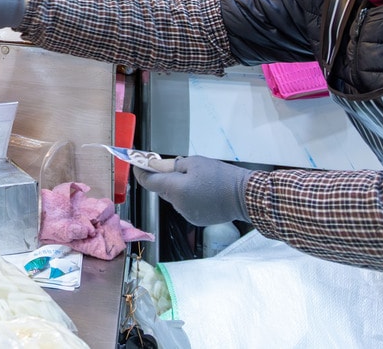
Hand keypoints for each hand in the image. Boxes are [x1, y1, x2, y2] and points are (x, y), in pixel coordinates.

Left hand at [133, 155, 253, 225]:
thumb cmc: (221, 176)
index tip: (136, 164)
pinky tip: (201, 190)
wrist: (246, 196)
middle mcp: (178, 205)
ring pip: (174, 198)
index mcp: (175, 190)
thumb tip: (153, 165)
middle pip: (162, 190)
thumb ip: (170, 165)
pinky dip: (187, 196)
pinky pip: (185, 205)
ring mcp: (187, 215)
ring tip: (194, 177)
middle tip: (171, 165)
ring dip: (177, 187)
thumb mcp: (194, 162)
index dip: (140, 172)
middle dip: (163, 178)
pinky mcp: (197, 220)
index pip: (149, 182)